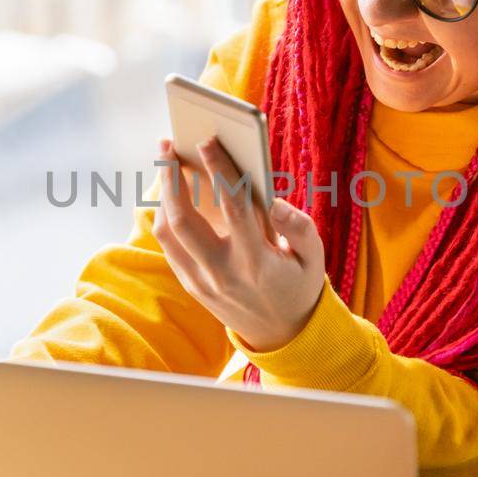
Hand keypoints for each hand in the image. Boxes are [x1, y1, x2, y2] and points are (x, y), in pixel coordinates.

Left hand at [152, 136, 326, 352]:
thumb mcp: (314, 257)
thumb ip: (299, 227)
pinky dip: (166, 214)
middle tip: (169, 142)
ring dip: (163, 193)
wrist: (281, 335)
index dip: (219, 170)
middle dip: (172, 177)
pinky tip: (172, 191)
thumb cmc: (299, 284)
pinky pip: (169, 245)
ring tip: (167, 162)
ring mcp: (202, 281)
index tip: (207, 140)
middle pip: (183, 219)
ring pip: (167, 232)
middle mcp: (222, 272)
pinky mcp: (191, 285)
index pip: (233, 207)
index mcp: (256, 262)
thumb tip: (275, 202)